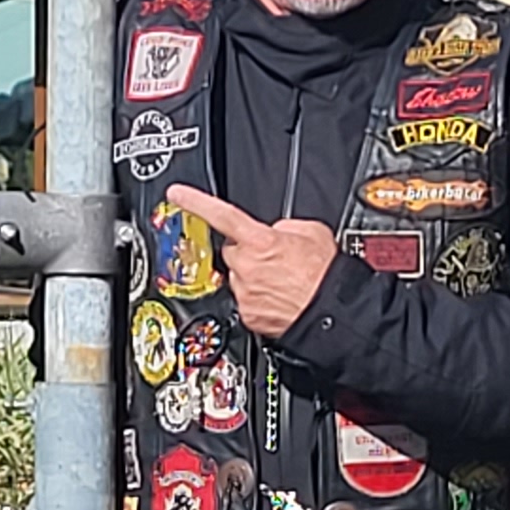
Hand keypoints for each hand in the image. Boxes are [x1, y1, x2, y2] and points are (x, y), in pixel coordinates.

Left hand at [165, 184, 341, 339]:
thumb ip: (285, 226)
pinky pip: (246, 300)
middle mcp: (247, 267)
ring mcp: (245, 292)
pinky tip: (279, 298)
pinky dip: (258, 298)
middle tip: (274, 259)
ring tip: (283, 281)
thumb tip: (275, 231)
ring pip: (239, 277)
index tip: (177, 193)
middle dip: (248, 252)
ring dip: (254, 276)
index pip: (220, 214)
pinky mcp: (248, 315)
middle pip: (233, 251)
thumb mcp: (312, 233)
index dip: (195, 201)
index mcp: (259, 241)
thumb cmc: (326, 276)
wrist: (332, 316)